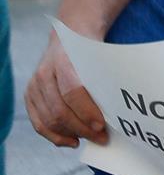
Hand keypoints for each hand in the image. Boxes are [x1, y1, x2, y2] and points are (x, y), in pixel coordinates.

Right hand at [27, 31, 106, 148]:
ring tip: (90, 139)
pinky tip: (71, 141)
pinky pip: (38, 123)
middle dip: (82, 129)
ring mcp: (34, 85)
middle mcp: (45, 73)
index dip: (86, 112)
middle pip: (59, 111)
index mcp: (64, 61)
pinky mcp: (29, 96)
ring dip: (71, 134)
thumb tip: (123, 110)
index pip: (72, 92)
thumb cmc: (93, 51)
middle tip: (102, 138)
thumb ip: (107, 80)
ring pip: (48, 120)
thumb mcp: (102, 58)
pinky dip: (55, 136)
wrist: (72, 33)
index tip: (102, 126)